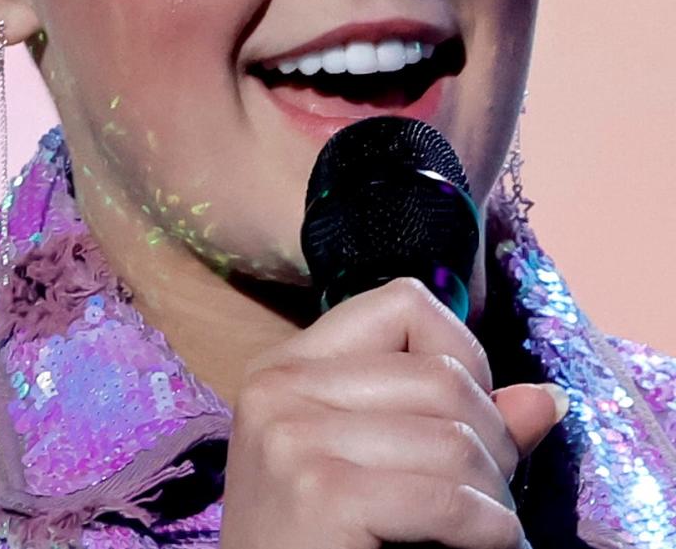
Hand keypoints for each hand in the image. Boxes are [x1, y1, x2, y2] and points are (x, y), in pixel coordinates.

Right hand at [219, 277, 565, 548]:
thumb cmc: (319, 544)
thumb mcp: (372, 467)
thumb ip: (450, 422)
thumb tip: (547, 400)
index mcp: (287, 365)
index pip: (404, 303)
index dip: (461, 355)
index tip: (469, 421)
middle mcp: (280, 386)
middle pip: (441, 374)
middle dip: (493, 439)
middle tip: (493, 495)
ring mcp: (293, 436)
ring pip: (453, 436)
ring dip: (495, 494)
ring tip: (489, 528)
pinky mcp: (320, 492)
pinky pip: (447, 498)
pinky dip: (490, 529)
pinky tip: (488, 545)